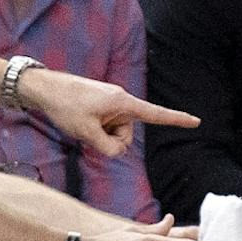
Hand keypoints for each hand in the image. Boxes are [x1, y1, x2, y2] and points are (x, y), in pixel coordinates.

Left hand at [18, 68, 198, 158]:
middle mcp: (121, 101)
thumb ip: (107, 148)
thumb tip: (118, 152)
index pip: (155, 114)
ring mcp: (111, 104)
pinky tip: (81, 122)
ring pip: (115, 133)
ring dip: (100, 135)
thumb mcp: (87, 133)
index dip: (177, 120)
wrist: (45, 89)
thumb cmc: (66, 107)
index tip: (196, 121)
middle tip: (89, 131)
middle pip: (127, 134)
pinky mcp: (102, 106)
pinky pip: (106, 126)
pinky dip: (96, 130)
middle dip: (111, 141)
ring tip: (82, 124)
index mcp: (122, 102)